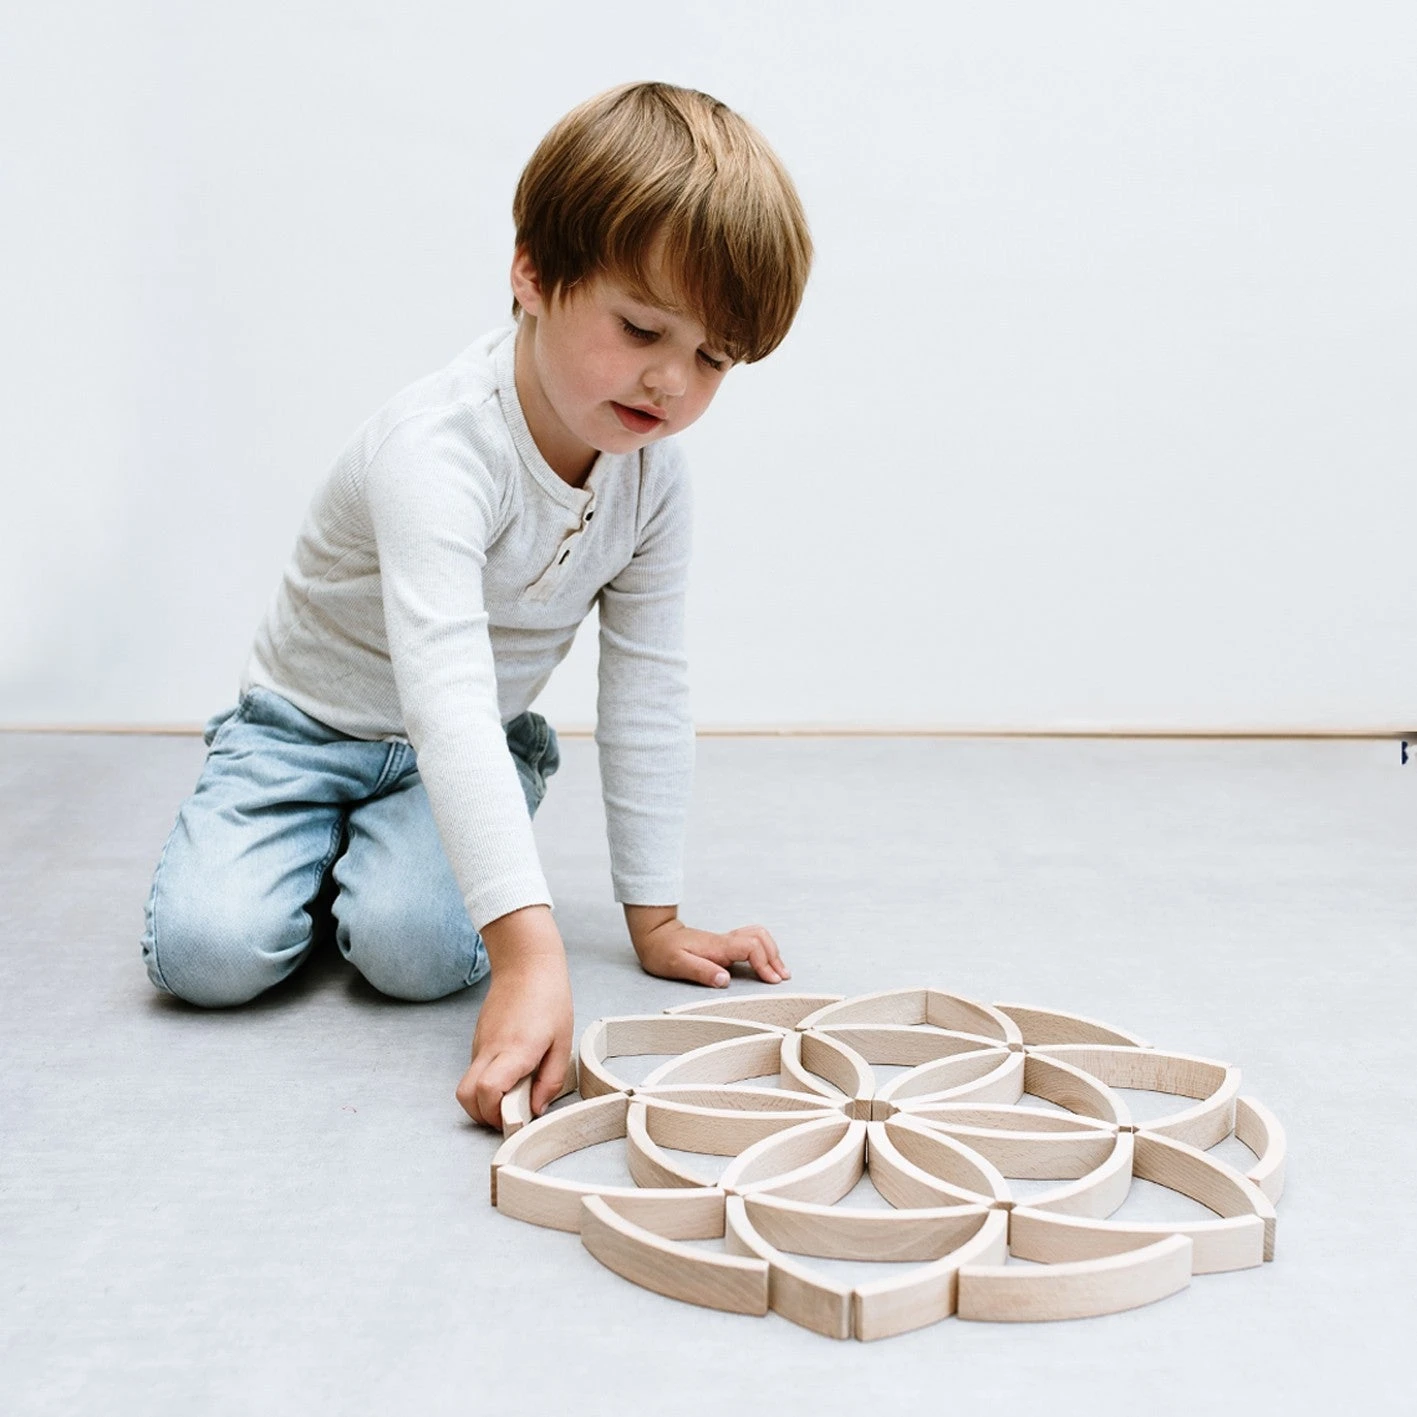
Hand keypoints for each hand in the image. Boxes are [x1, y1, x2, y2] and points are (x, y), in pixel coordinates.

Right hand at [455, 906, 573, 1127]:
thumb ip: (550, 1081)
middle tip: (511, 1113)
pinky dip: (487, 1081)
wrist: (526, 963)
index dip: (496, 1114)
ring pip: (467, 1084)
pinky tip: (511, 1071)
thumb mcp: (562, 1042)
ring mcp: (480, 1043)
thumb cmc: (549, 998)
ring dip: (485, 1099)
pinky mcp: (478, 1039)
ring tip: (515, 1091)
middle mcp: (490, 1049)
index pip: (486, 1092)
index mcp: (515, 1050)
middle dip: (483, 1116)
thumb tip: (536, 1109)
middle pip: (465, 1097)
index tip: (516, 1117)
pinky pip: (475, 1070)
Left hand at [625, 906, 790, 988]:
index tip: (771, 979)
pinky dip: (763, 950)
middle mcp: (724, 941)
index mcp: (717, 947)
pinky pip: (751, 940)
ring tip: (779, 971)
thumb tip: (725, 979)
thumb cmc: (663, 951)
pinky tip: (765, 963)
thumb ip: (702, 971)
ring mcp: (725, 940)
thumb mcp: (677, 965)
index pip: (750, 947)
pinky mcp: (724, 944)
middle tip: (781, 977)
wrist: (655, 935)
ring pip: (758, 936)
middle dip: (775, 957)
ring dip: (772, 951)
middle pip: (760, 938)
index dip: (764, 962)